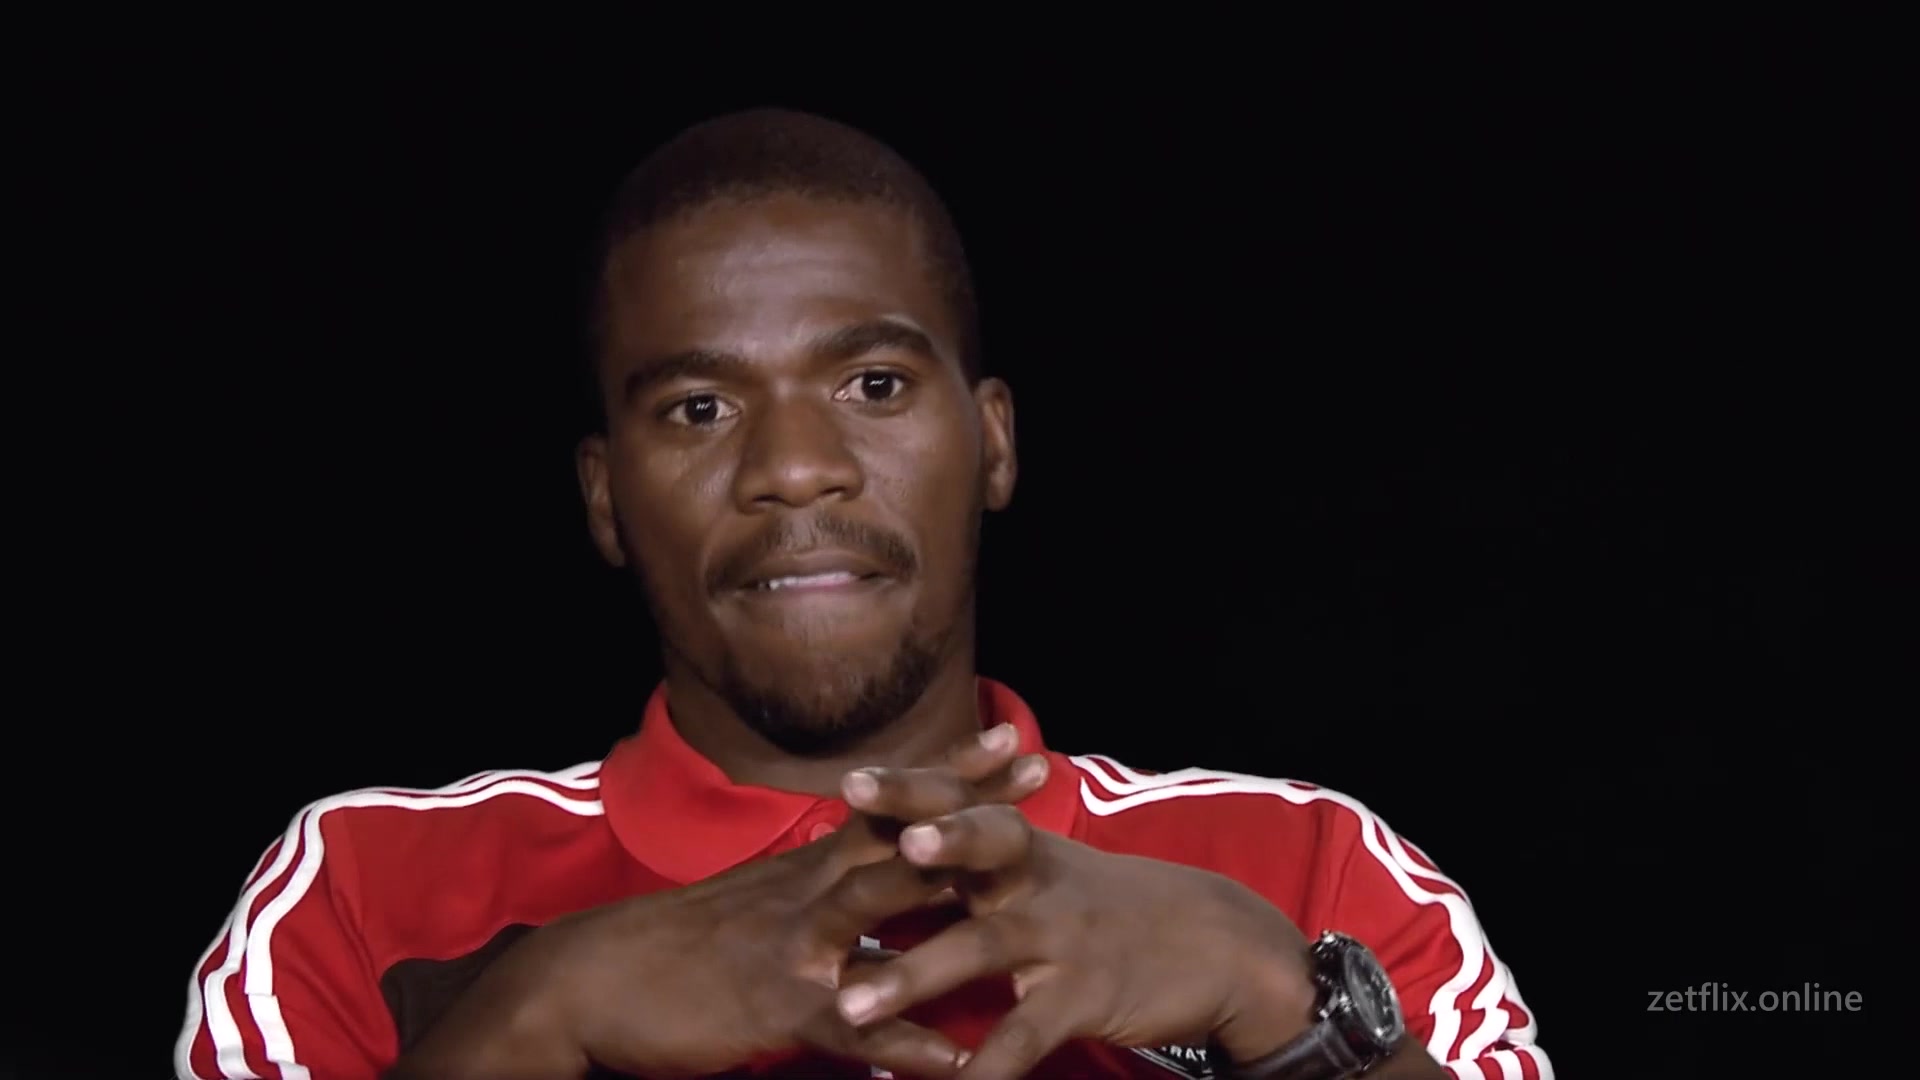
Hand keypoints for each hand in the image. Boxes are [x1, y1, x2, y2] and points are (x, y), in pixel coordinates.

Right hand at [387, 724, 1046, 1079]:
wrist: (591, 981)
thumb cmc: (678, 944)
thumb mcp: (756, 902)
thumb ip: (818, 889)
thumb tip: (870, 876)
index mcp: (809, 866)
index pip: (896, 805)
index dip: (955, 772)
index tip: (1012, 740)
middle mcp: (811, 891)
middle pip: (905, 832)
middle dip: (974, 803)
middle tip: (1041, 771)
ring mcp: (797, 945)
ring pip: (882, 904)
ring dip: (950, 895)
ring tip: (1018, 890)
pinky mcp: (778, 1008)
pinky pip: (856, 1024)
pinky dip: (909, 1043)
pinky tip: (959, 1061)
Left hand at [831, 800, 1321, 1078]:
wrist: (1219, 944)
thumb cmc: (1113, 905)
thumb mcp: (1051, 869)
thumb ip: (982, 858)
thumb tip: (898, 842)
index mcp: (1021, 847)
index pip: (960, 804)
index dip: (910, 791)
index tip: (852, 780)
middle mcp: (1034, 881)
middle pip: (977, 849)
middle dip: (928, 842)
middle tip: (879, 835)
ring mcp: (1059, 938)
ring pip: (980, 948)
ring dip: (913, 977)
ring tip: (851, 1008)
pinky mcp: (1082, 997)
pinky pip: (1024, 1035)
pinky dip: (984, 1068)